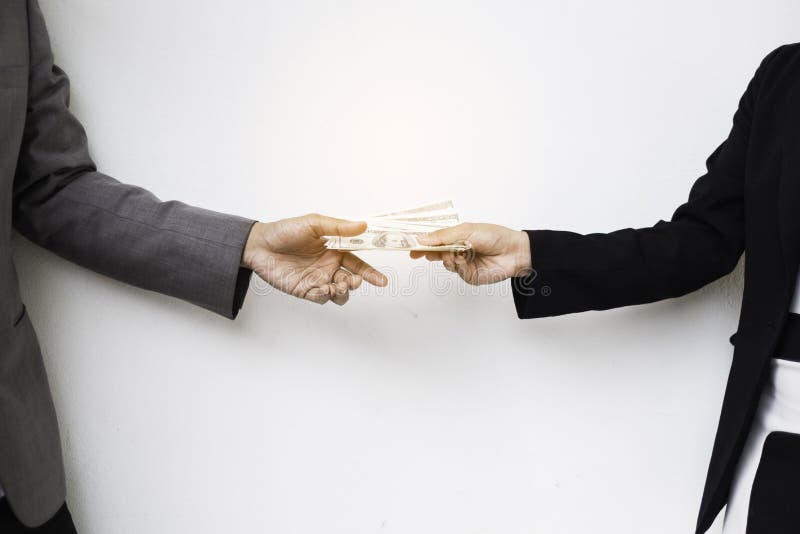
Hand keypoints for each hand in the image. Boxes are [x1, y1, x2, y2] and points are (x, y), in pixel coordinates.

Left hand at [242, 214, 387, 304]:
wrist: (259, 245)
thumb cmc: (285, 231)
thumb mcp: (314, 223)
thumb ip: (339, 227)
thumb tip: (363, 225)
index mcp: (335, 250)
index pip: (358, 263)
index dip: (370, 272)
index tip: (382, 281)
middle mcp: (329, 266)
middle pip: (352, 280)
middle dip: (357, 283)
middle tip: (353, 281)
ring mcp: (318, 279)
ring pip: (340, 293)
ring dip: (343, 292)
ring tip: (337, 286)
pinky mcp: (305, 290)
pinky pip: (322, 298)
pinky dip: (326, 296)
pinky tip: (323, 289)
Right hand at [411, 223, 531, 284]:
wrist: (513, 252)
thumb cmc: (494, 236)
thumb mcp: (466, 230)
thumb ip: (443, 236)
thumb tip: (423, 238)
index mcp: (457, 237)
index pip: (435, 240)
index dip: (422, 242)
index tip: (409, 244)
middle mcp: (458, 250)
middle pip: (435, 253)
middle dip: (427, 252)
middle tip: (416, 253)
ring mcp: (462, 264)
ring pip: (445, 263)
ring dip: (448, 257)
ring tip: (458, 252)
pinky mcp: (468, 276)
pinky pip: (456, 271)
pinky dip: (458, 264)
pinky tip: (466, 259)